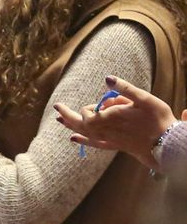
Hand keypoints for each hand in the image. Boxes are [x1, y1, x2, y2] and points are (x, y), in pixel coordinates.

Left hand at [54, 76, 181, 170]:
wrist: (166, 144)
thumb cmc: (157, 118)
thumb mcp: (144, 99)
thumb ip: (124, 89)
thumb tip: (107, 78)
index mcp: (111, 118)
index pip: (87, 113)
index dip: (87, 108)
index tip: (97, 104)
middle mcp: (106, 130)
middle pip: (81, 124)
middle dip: (68, 115)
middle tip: (57, 106)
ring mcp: (109, 139)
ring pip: (85, 133)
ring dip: (71, 125)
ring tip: (59, 119)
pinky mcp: (115, 145)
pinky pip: (95, 144)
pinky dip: (83, 141)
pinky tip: (73, 139)